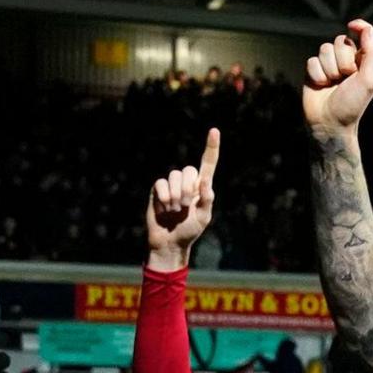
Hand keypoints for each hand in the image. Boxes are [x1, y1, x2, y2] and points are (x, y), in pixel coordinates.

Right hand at [145, 129, 221, 271]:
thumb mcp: (203, 218)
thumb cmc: (189, 230)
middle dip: (188, 190)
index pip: (208, 163)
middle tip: (185, 208)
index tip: (214, 131)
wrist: (169, 241)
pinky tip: (164, 209)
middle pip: (189, 170)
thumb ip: (207, 200)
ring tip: (175, 211)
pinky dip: (164, 197)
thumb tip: (206, 182)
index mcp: (202, 187)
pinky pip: (160, 184)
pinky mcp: (157, 189)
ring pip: (174, 176)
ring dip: (176, 196)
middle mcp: (187, 182)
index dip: (211, 147)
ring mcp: (171, 185)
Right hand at [304, 20, 372, 139]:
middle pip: (340, 41)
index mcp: (363, 62)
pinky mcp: (313, 70)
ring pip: (324, 49)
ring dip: (329, 69)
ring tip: (333, 84)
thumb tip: (367, 29)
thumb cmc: (352, 104)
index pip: (362, 36)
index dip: (359, 27)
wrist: (330, 123)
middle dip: (343, 60)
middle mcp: (346, 60)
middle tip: (345, 79)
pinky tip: (321, 86)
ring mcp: (328, 65)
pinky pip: (312, 60)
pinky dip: (317, 75)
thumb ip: (371, 53)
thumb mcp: (368, 80)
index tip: (352, 25)